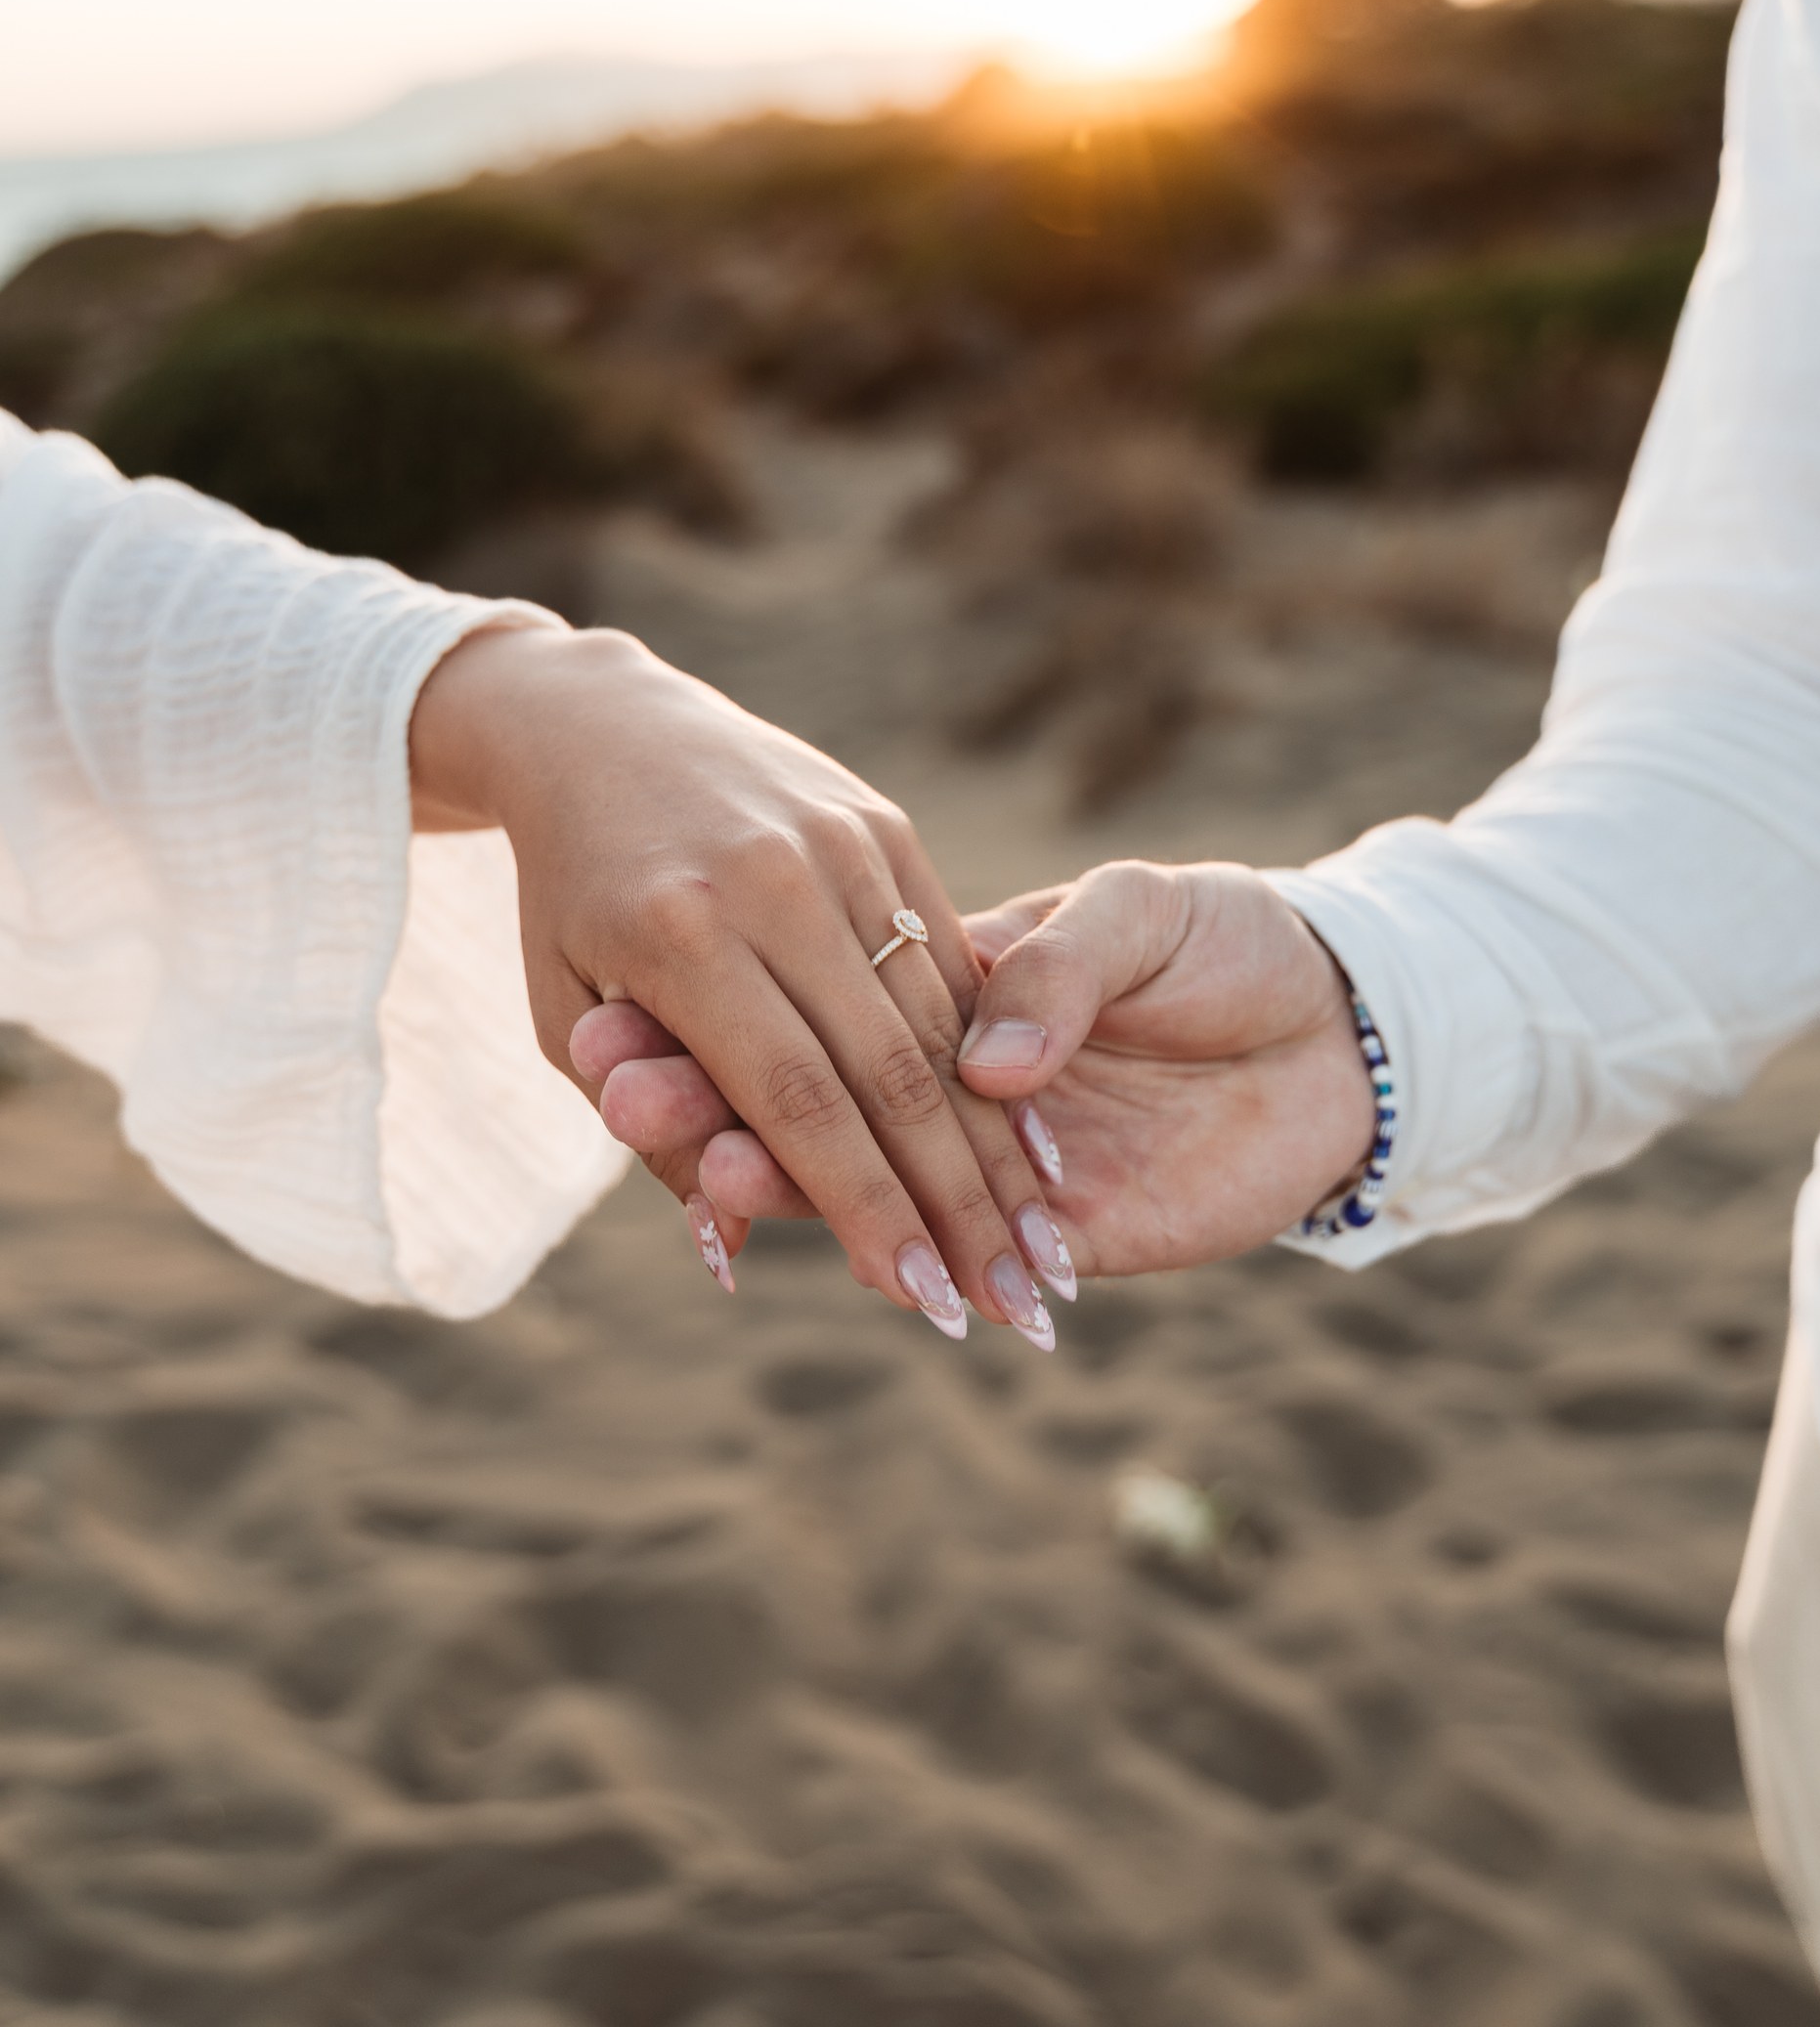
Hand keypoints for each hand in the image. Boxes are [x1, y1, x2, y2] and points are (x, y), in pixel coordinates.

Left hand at [408, 622, 1061, 1345]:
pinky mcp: (882, 825)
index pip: (795, 1104)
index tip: (921, 1298)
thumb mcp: (571, 1016)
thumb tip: (736, 1254)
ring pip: (938, 1017)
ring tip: (1041, 1238)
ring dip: (997, 1141)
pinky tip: (1030, 1135)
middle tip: (1013, 1300)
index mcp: (680, 939)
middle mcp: (769, 886)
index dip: (867, 1209)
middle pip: (887, 1070)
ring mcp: (837, 847)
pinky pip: (951, 955)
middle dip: (958, 1200)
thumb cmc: (574, 899)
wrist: (605, 726)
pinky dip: (994, 1051)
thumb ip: (657, 1135)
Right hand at [605, 856, 1376, 1281]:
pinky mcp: (1058, 1235)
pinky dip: (872, 1251)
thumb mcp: (1141, 915)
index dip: (729, 1012)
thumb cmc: (1239, 941)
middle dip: (704, 1096)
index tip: (628, 1002)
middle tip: (610, 1086)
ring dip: (761, 1174)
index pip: (822, 1008)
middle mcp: (952, 1084)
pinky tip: (789, 1235)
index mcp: (958, 990)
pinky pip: (943, 1253)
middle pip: (803, 1100)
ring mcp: (992, 1166)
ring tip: (680, 1156)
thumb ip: (1061, 969)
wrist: (1348, 1027)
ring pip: (848, 1179)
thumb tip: (985, 1066)